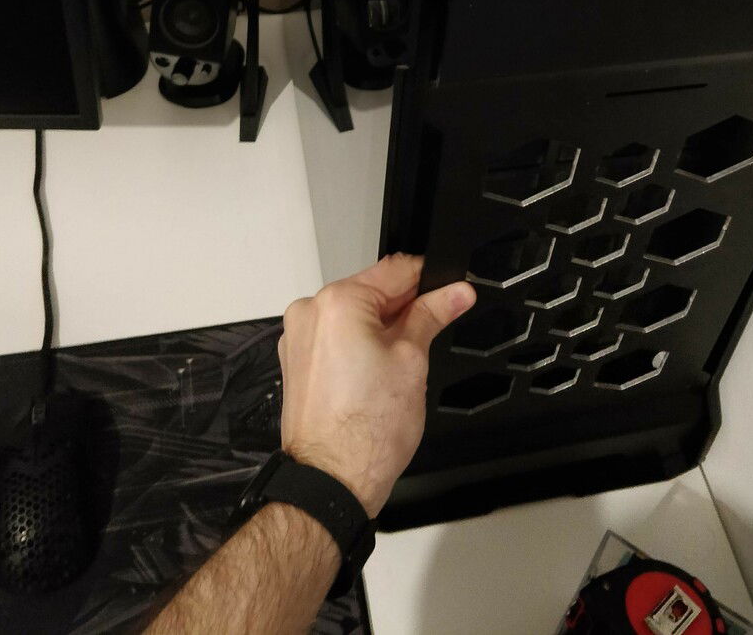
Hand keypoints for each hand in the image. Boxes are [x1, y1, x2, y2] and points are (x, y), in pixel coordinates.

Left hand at [277, 254, 475, 517]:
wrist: (331, 482)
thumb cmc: (366, 432)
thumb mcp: (413, 361)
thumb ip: (432, 316)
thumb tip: (455, 293)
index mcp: (338, 302)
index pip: (395, 270)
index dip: (430, 280)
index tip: (450, 291)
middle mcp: (310, 313)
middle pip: (372, 292)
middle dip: (404, 308)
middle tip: (433, 331)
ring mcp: (298, 338)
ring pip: (354, 316)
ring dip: (382, 328)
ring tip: (403, 362)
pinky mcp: (297, 362)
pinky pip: (335, 338)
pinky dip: (359, 346)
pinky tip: (377, 375)